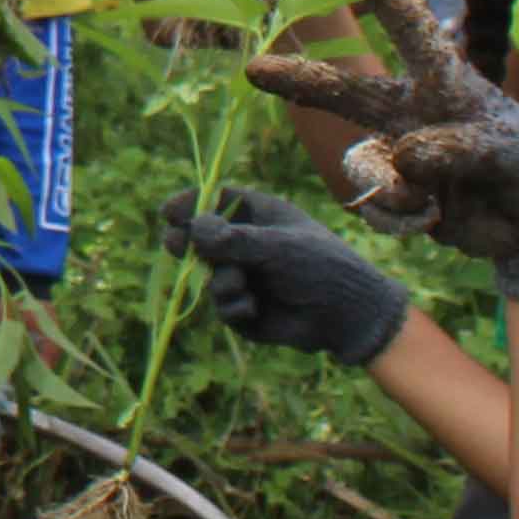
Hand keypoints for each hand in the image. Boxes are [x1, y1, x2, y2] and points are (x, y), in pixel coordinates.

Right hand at [154, 185, 411, 364]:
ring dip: (222, 281)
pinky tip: (254, 308)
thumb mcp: (277, 246)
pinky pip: (221, 305)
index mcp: (260, 217)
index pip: (215, 202)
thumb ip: (232, 238)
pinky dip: (234, 306)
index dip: (190, 204)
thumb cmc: (321, 268)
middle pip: (201, 237)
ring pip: (209, 275)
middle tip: (174, 244)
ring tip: (245, 286)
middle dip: (185, 241)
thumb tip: (192, 228)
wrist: (348, 316)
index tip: (169, 213)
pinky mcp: (245, 308)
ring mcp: (246, 276)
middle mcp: (249, 244)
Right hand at [242, 0, 518, 303]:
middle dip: (303, 80)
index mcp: (446, 84)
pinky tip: (433, 215)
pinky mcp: (396, 193)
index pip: (415, 34)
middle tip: (255, 70)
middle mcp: (412, 111)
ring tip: (426, 199)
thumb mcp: (507, 152)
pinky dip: (401, 212)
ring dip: (382, 181)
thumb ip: (457, 147)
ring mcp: (399, 152)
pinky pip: (376, 200)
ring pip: (361, 157)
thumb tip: (403, 156)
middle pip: (350, 92)